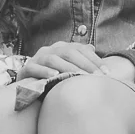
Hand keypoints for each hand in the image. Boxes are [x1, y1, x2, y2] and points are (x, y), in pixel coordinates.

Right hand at [14, 42, 134, 108]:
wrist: (27, 86)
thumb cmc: (53, 78)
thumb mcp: (68, 69)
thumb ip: (80, 60)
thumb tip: (92, 48)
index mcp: (62, 47)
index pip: (81, 50)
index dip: (95, 60)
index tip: (108, 73)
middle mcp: (50, 49)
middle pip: (69, 52)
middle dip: (84, 65)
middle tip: (96, 77)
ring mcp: (37, 58)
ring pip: (53, 59)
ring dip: (67, 68)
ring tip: (79, 77)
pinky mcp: (26, 69)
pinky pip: (35, 68)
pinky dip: (45, 72)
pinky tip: (54, 78)